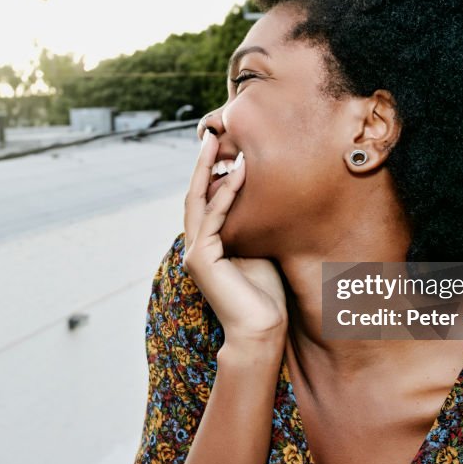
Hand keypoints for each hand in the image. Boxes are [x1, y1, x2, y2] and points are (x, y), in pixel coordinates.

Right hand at [183, 131, 287, 346]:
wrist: (262, 330)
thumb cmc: (267, 295)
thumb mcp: (261, 248)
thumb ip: (254, 224)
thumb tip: (268, 194)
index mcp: (208, 245)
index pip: (205, 200)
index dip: (211, 172)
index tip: (223, 146)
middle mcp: (196, 246)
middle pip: (194, 194)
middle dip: (203, 163)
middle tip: (211, 134)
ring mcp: (195, 253)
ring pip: (198, 201)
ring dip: (210, 169)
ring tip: (219, 142)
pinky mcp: (201, 259)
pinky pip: (213, 218)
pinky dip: (226, 193)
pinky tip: (240, 172)